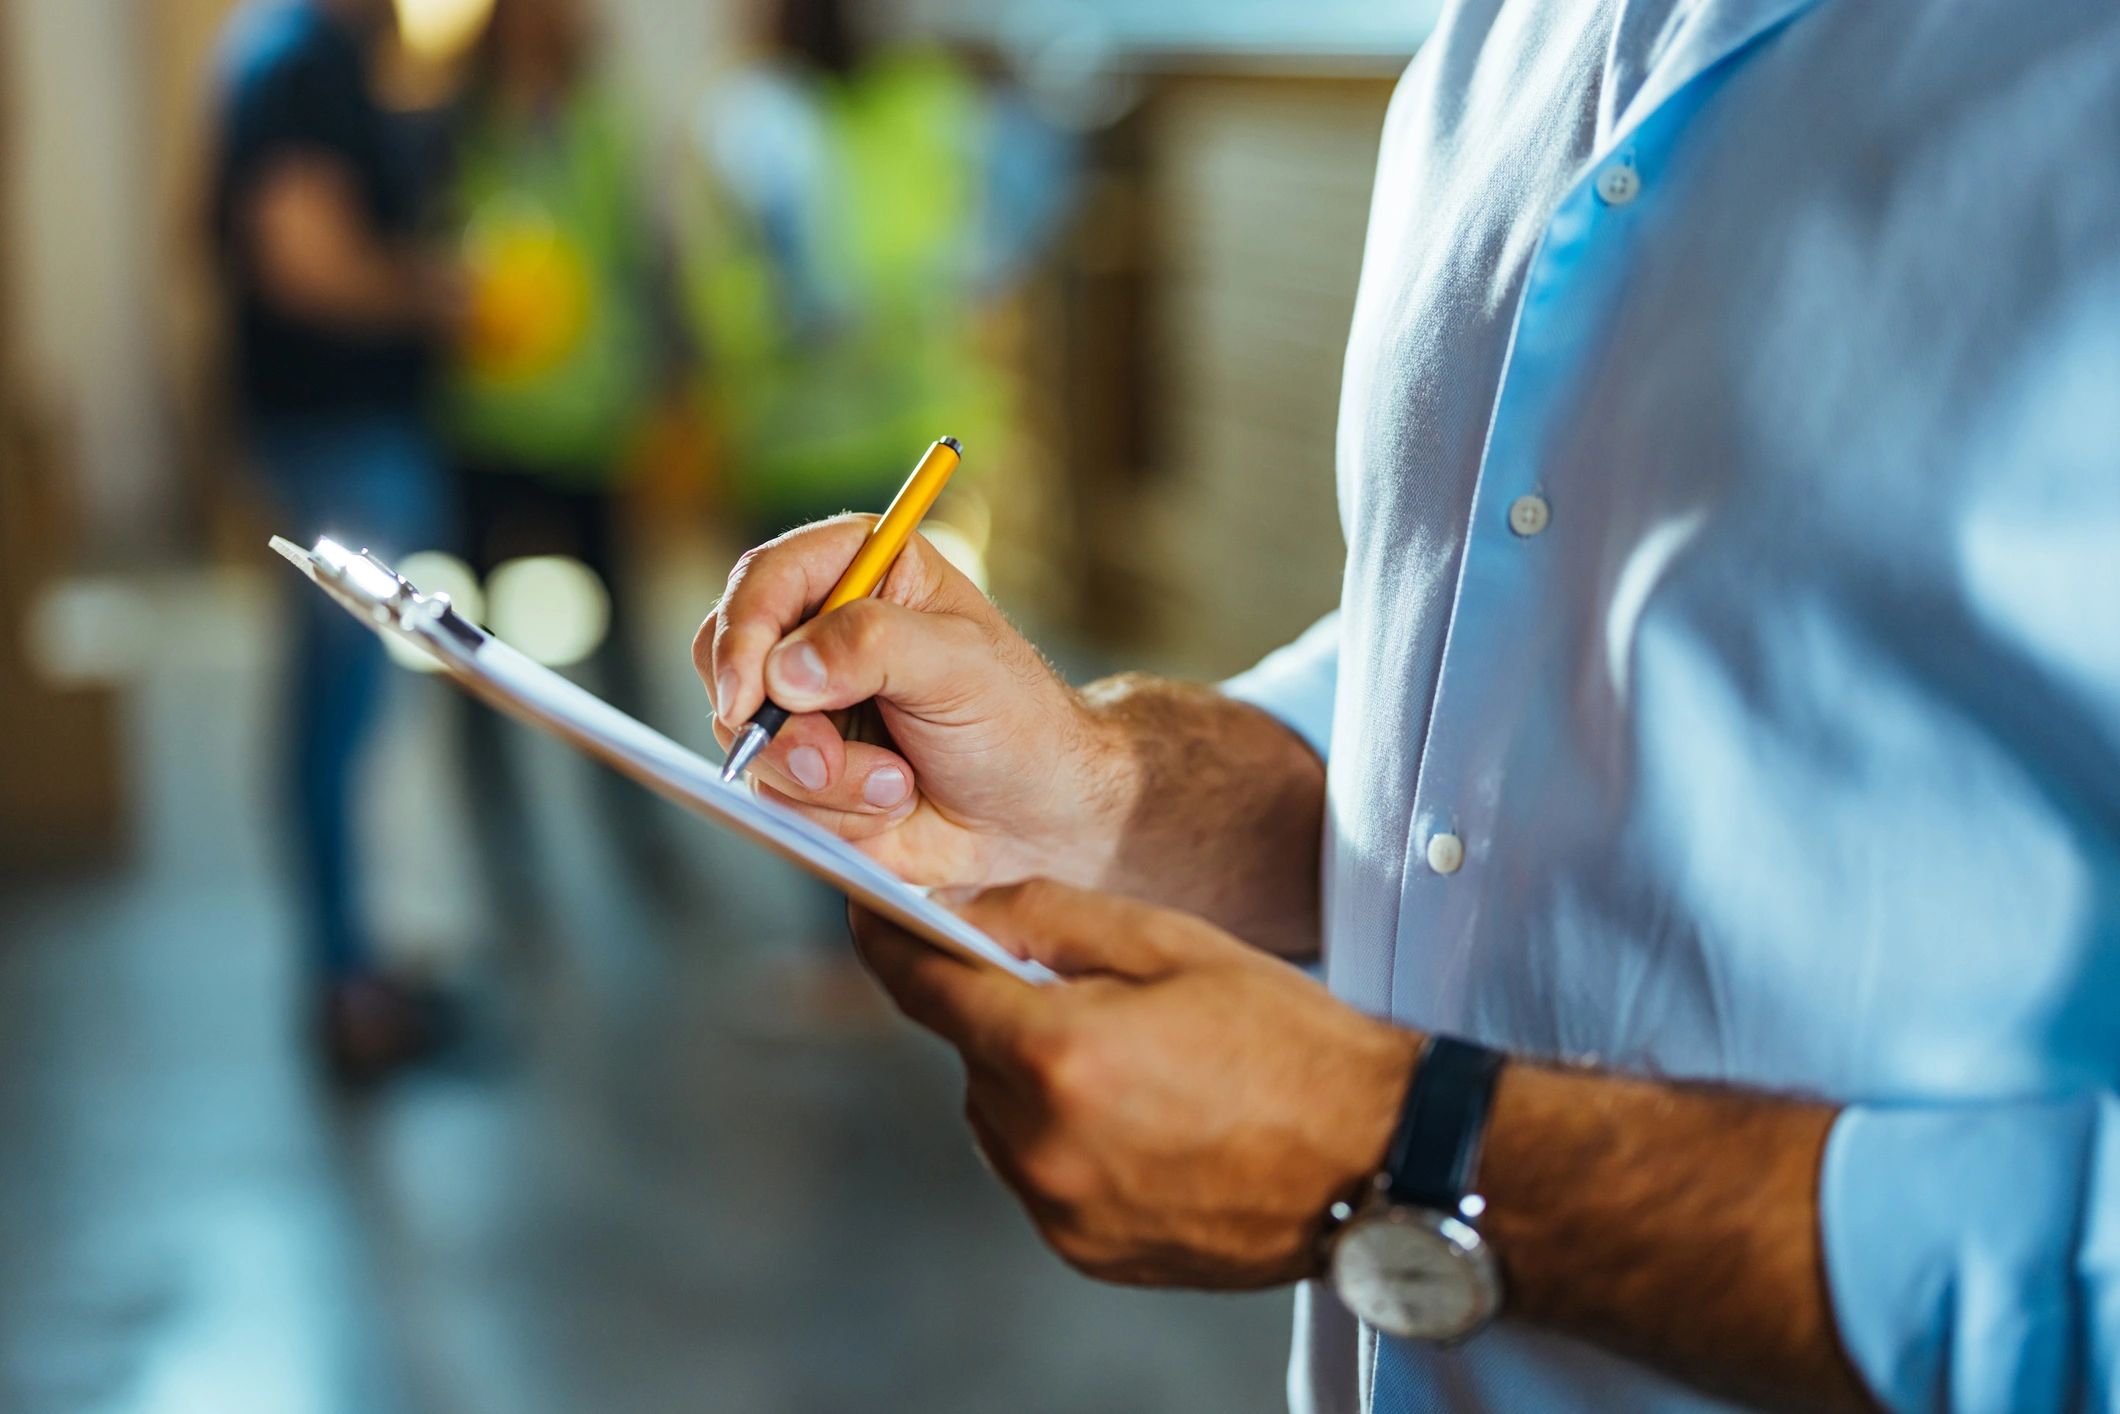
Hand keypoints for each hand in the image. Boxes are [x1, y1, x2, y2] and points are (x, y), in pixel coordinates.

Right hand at [697, 520, 1132, 887]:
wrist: (1037, 815)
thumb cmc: (1016, 721)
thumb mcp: (960, 664)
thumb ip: (874, 646)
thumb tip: (785, 668)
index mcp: (860, 570)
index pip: (764, 580)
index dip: (743, 634)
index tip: (747, 696)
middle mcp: (818, 632)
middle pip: (726, 660)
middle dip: (775, 725)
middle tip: (826, 758)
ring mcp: (804, 705)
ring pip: (748, 741)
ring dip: (822, 779)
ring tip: (898, 784)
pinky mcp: (802, 770)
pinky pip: (774, 796)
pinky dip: (833, 813)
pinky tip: (891, 805)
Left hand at [849, 880, 1419, 1287]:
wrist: (1375, 1158)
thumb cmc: (1288, 1040)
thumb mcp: (1170, 941)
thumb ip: (1049, 916)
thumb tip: (960, 908)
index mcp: (1058, 1054)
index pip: (928, 986)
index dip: (890, 943)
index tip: (868, 917)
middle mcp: (1042, 1145)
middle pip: (969, 1051)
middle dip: (1002, 1009)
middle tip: (1085, 989)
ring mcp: (1061, 1209)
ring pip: (997, 1114)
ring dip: (1032, 1076)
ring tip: (1133, 1059)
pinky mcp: (1086, 1250)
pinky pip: (1037, 1171)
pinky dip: (1062, 1135)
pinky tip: (1142, 1114)